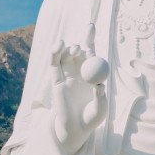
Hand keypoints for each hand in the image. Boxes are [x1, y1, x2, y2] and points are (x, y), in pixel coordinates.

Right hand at [49, 24, 108, 154]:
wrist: (76, 128)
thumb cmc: (91, 118)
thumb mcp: (99, 109)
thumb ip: (100, 98)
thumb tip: (100, 86)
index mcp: (92, 73)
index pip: (90, 52)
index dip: (89, 38)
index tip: (90, 25)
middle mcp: (79, 71)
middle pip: (77, 51)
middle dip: (79, 46)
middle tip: (81, 48)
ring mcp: (67, 75)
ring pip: (64, 55)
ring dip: (68, 48)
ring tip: (74, 51)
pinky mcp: (56, 80)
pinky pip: (54, 64)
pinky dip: (54, 53)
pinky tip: (59, 45)